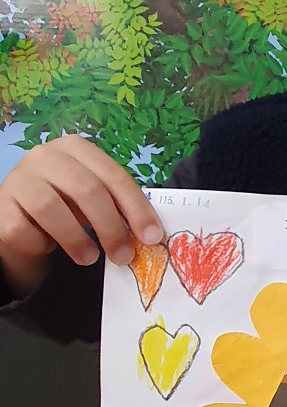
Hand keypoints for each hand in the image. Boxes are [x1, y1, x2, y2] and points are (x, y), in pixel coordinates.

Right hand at [0, 135, 163, 294]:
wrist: (20, 213)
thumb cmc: (66, 204)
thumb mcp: (93, 199)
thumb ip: (117, 207)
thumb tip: (148, 235)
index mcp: (76, 148)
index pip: (113, 176)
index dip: (136, 208)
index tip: (152, 237)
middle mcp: (45, 156)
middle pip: (86, 189)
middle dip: (110, 227)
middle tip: (123, 256)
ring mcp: (19, 179)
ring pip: (50, 208)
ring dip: (76, 238)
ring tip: (90, 258)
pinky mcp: (0, 206)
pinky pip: (21, 229)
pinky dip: (39, 244)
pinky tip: (49, 248)